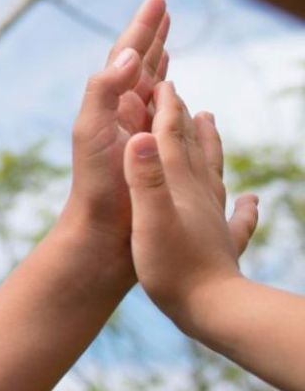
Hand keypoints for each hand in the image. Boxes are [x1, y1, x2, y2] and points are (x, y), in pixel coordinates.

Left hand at [58, 0, 170, 259]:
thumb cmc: (94, 184)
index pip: (127, 55)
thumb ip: (104, 91)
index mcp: (110, 103)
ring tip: (166, 40)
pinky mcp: (154, 152)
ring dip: (159, 61)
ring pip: (153, 87)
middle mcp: (123, 113)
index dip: (143, 27)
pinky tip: (178, 97)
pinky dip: (173, 98)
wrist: (103, 233)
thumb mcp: (90, 130)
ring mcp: (139, 132)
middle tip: (163, 8)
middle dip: (152, 35)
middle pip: (140, 64)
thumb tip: (128, 57)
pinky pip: (167, 117)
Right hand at [125, 81, 260, 328]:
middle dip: (182, 119)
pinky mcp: (221, 244)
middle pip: (190, 149)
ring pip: (212, 173)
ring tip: (210, 125)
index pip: (168, 139)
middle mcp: (199, 196)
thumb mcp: (149, 220)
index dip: (163, 110)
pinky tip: (251, 201)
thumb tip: (138, 137)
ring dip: (209, 146)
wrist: (214, 308)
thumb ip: (144, 178)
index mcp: (178, 187)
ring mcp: (213, 219)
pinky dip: (244, 207)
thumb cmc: (173, 268)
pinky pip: (236, 219)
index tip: (160, 81)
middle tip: (178, 94)